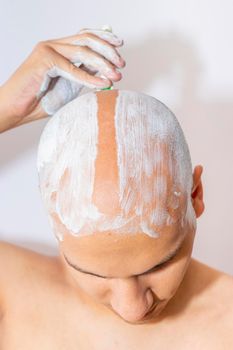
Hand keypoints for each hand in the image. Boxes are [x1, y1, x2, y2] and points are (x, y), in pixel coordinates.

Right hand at [0, 26, 124, 130]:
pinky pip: (73, 68)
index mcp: (59, 48)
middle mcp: (53, 45)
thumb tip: (107, 70)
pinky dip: (90, 77)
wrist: (17, 109)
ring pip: (83, 51)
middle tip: (122, 63)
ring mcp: (47, 50)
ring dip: (103, 63)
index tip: (120, 45)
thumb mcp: (70, 85)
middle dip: (108, 50)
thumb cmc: (41, 100)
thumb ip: (85, 75)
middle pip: (87, 38)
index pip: (85, 35)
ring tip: (116, 75)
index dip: (104, 37)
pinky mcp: (44, 60)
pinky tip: (102, 83)